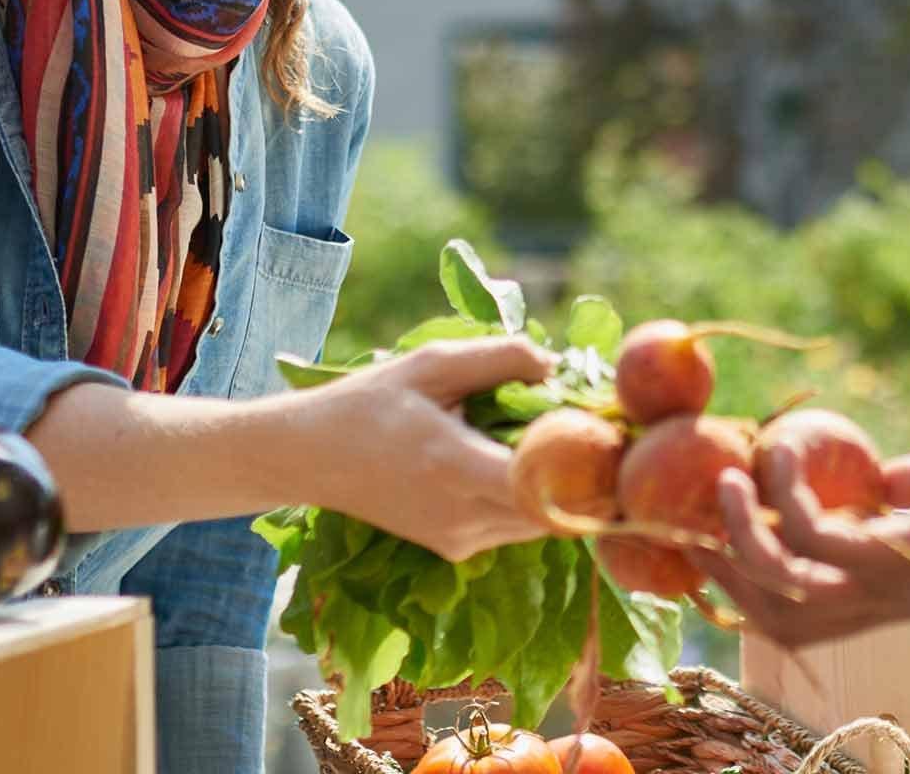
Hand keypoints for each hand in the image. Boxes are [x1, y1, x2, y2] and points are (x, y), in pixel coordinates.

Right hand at [272, 337, 557, 560]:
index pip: (544, 485)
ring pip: (542, 522)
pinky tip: (506, 461)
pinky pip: (516, 528)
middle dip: (579, 471)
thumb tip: (558, 367)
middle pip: (558, 507)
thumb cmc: (371, 402)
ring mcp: (460, 540)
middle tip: (585, 425)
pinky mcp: (456, 550)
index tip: (599, 426)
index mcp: (453, 464)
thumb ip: (499, 359)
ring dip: (555, 485)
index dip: (583, 461)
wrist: (310, 457)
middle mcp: (462, 515)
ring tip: (541, 438)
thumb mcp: (431, 364)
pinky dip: (527, 498)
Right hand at [692, 430, 909, 646]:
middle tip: (695, 520)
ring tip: (726, 478)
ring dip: (742, 534)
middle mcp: (885, 603)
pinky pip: (816, 534)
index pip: (800, 622)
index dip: (746, 596)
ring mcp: (893, 584)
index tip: (708, 549)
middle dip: (727, 576)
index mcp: (890, 598)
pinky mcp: (903, 552)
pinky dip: (786, 494)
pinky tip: (782, 454)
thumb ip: (896, 494)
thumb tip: (863, 475)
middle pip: (777, 621)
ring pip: (784, 585)